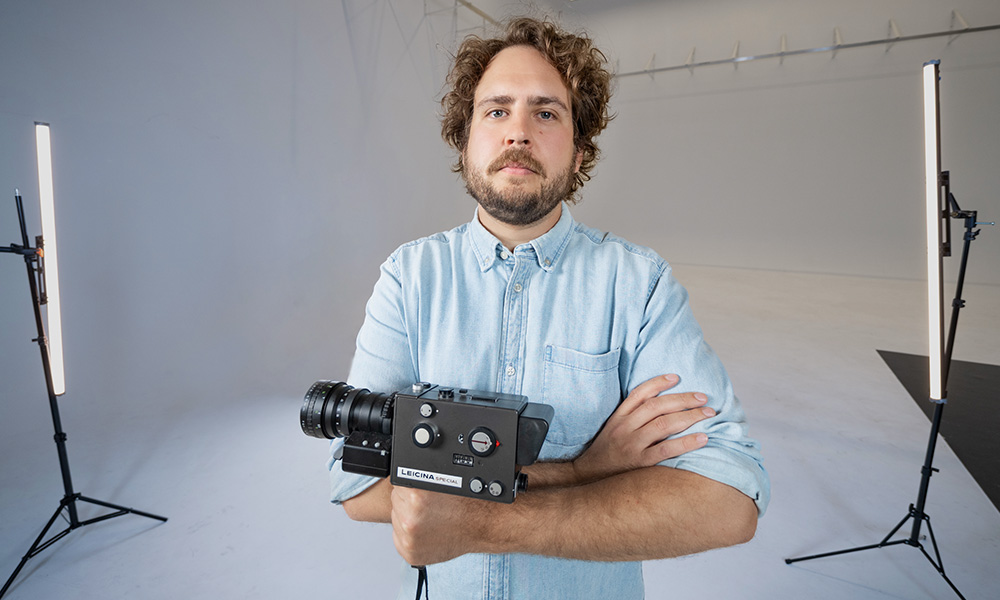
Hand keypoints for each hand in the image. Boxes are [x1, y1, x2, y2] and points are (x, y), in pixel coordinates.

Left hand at [390, 486, 491, 565]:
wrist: (479, 526)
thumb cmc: (465, 505)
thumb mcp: (442, 480)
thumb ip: (418, 477)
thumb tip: (402, 472)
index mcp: (416, 497)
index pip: (398, 482)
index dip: (409, 485)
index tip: (419, 490)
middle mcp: (410, 519)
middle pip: (396, 501)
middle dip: (407, 501)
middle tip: (427, 505)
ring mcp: (409, 538)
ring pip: (396, 519)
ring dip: (407, 518)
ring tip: (428, 518)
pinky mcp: (409, 552)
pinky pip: (399, 538)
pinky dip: (409, 535)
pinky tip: (425, 531)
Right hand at [571, 374, 713, 483]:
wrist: (589, 477)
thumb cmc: (607, 452)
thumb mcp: (613, 429)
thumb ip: (631, 416)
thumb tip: (660, 404)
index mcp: (618, 417)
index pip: (639, 394)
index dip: (658, 383)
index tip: (677, 377)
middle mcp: (625, 428)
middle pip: (657, 407)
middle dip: (683, 400)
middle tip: (702, 398)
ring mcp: (632, 445)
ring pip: (664, 424)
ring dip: (689, 417)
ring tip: (708, 413)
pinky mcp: (640, 462)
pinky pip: (666, 449)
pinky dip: (686, 442)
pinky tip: (702, 439)